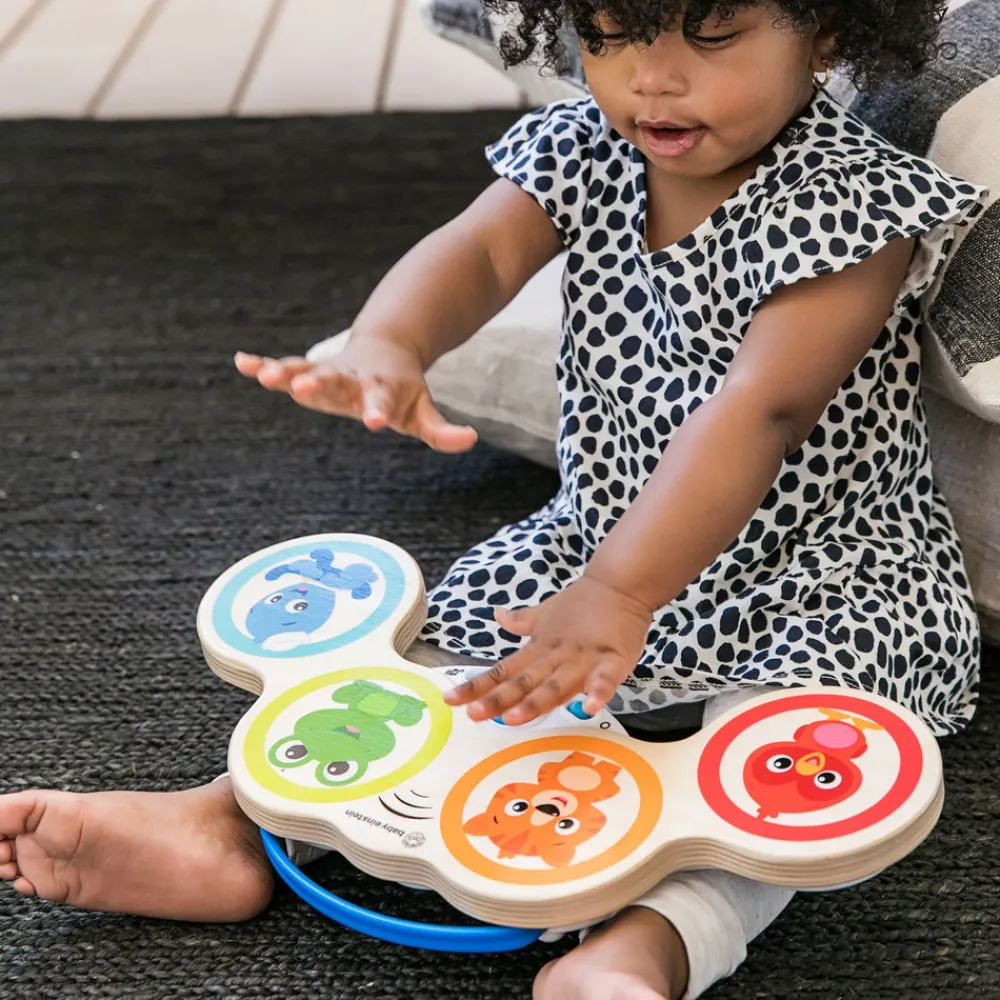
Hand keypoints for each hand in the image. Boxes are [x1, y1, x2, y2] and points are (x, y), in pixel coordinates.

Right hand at [234, 339, 477, 452]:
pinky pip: (284, 365)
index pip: (382, 403)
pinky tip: (240, 362)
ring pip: (305, 370)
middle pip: (336, 381)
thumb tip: (470, 440)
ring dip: (285, 373)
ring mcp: (329, 372)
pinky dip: (262, 364)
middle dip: (320, 385)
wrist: (387, 349)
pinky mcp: (310, 370)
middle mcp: (352, 379)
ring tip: (262, 376)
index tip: (375, 422)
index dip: (379, 411)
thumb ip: (442, 430)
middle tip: (303, 389)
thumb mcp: (423, 412)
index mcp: (382, 390)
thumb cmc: (404, 391)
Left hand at [443, 574, 654, 724]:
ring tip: (515, 719)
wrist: (620, 584)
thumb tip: (497, 615)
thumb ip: (522, 621)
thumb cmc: (583, 603)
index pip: (503, 671)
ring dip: (536, 702)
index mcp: (538, 649)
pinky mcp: (612, 659)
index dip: (477, 686)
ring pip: (556, 685)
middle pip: (524, 682)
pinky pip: (605, 679)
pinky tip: (589, 707)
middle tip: (474, 715)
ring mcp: (583, 659)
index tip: (451, 699)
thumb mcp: (546, 612)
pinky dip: (598, 692)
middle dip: (498, 700)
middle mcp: (555, 657)